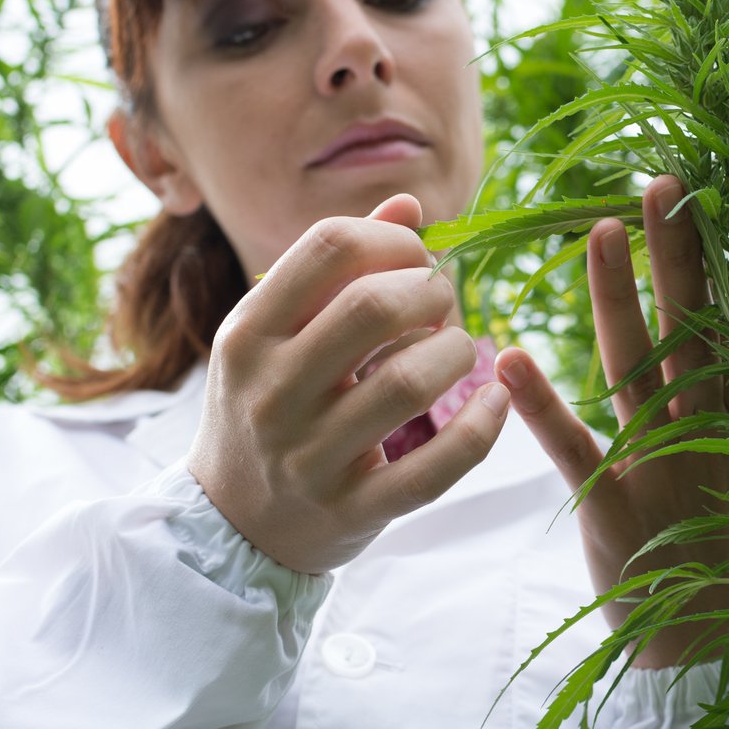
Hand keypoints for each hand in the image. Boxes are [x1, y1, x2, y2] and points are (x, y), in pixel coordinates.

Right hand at [187, 193, 510, 575]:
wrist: (234, 525)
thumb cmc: (267, 406)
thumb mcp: (277, 335)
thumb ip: (335, 268)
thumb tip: (410, 203)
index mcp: (248, 335)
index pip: (329, 247)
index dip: (393, 238)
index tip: (415, 258)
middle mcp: (273, 393)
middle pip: (374, 306)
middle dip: (430, 291)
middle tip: (443, 304)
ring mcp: (311, 457)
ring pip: (411, 381)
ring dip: (456, 352)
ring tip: (457, 351)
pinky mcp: (355, 510)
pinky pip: (436, 466)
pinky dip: (481, 426)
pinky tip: (494, 402)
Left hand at [494, 175, 728, 669]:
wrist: (714, 652)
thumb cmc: (722, 561)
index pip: (724, 325)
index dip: (710, 260)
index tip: (698, 195)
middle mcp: (707, 434)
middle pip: (691, 328)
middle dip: (676, 256)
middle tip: (661, 183)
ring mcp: (665, 468)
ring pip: (639, 368)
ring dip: (618, 301)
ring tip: (599, 234)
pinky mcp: (619, 510)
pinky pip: (576, 448)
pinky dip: (543, 405)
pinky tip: (511, 357)